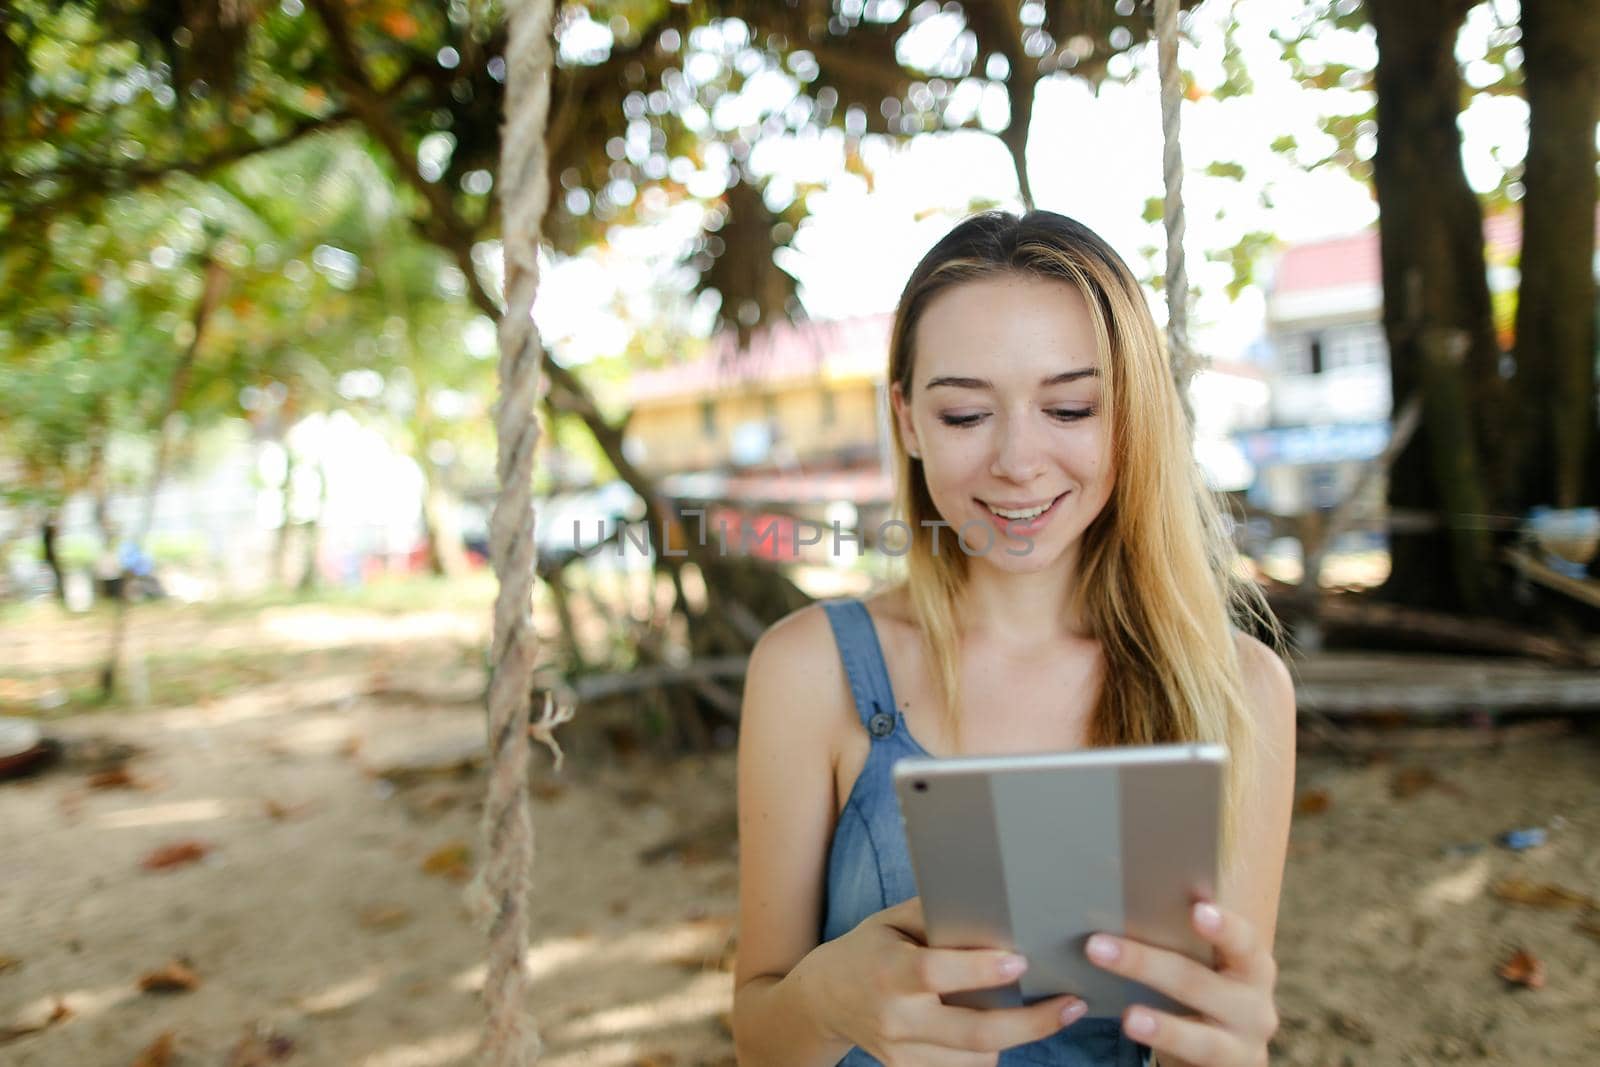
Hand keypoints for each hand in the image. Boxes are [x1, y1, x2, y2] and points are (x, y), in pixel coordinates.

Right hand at [796, 896, 1089, 1066]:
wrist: (823, 1000)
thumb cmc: (867, 949)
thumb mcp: (892, 921)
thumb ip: (937, 915)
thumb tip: (992, 903)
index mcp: (888, 972)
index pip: (936, 973)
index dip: (980, 970)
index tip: (1021, 962)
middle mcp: (896, 1018)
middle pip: (972, 1032)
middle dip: (1030, 1023)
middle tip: (1071, 1006)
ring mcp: (901, 1052)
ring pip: (975, 1059)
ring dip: (1015, 1038)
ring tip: (1046, 1014)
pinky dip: (988, 1053)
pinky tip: (1005, 1030)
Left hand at [1084, 901, 1278, 1066]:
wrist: (1227, 1050)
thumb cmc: (1206, 990)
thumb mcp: (1207, 966)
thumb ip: (1182, 943)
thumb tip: (1119, 908)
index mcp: (1252, 965)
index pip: (1244, 941)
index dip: (1224, 926)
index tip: (1196, 909)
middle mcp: (1255, 1005)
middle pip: (1199, 983)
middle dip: (1145, 964)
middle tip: (1096, 945)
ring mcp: (1244, 1045)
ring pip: (1201, 1036)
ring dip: (1162, 1026)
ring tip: (1129, 1017)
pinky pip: (1193, 1059)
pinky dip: (1164, 1045)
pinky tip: (1134, 1031)